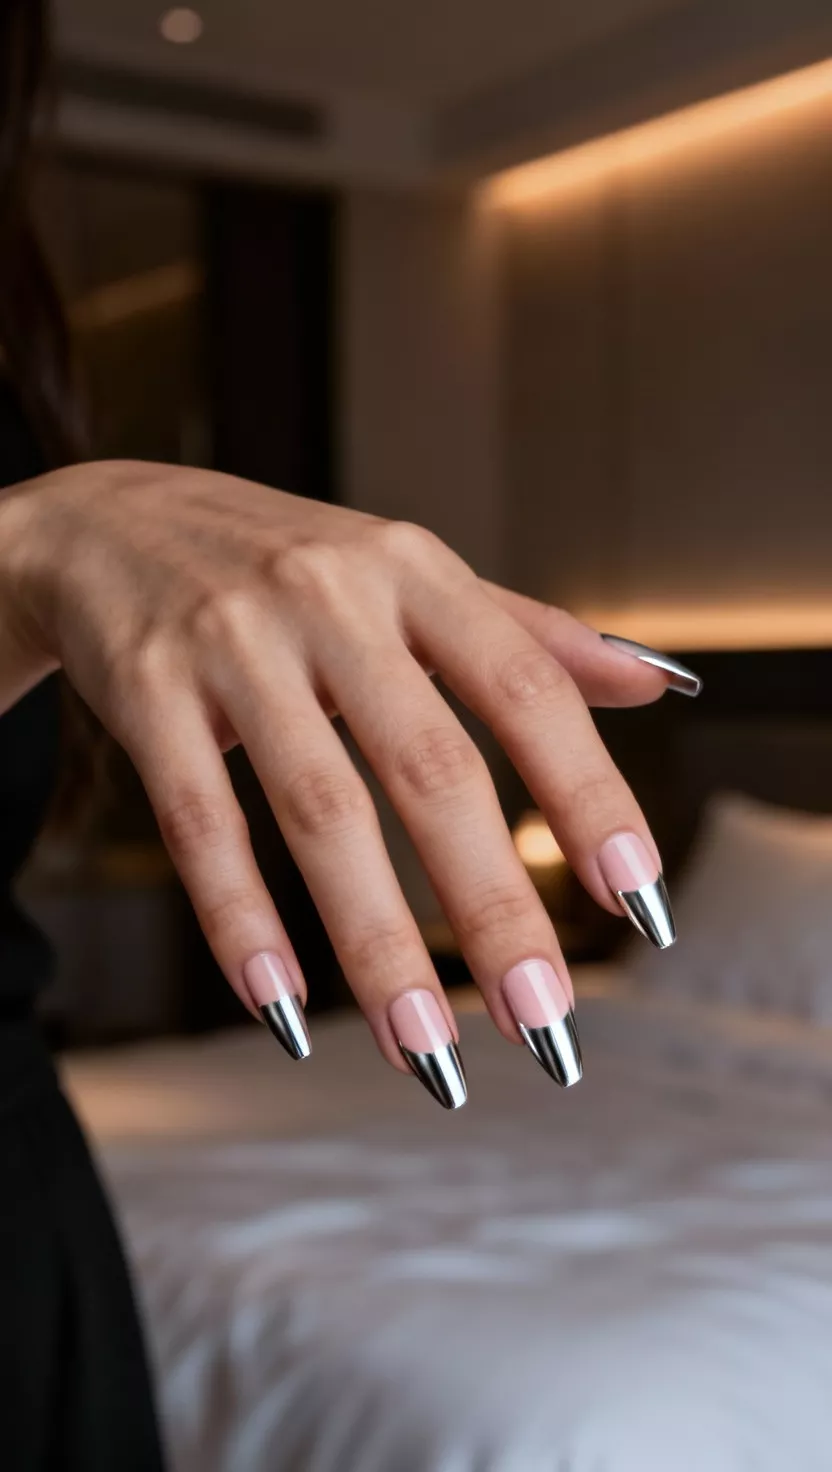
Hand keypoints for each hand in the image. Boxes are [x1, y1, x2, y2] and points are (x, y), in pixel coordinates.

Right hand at [0, 461, 696, 1103]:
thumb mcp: (409, 573)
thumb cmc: (283, 563)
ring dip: (377, 947)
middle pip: (430, 767)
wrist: (107, 521)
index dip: (589, 796)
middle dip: (495, 906)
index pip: (526, 689)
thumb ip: (529, 633)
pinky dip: (241, 923)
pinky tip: (282, 1009)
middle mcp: (332, 599)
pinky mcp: (148, 691)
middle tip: (546, 1023)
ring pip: (321, 813)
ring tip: (427, 1052)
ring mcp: (233, 644)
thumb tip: (657, 684)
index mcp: (415, 571)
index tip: (638, 903)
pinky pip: (201, 824)